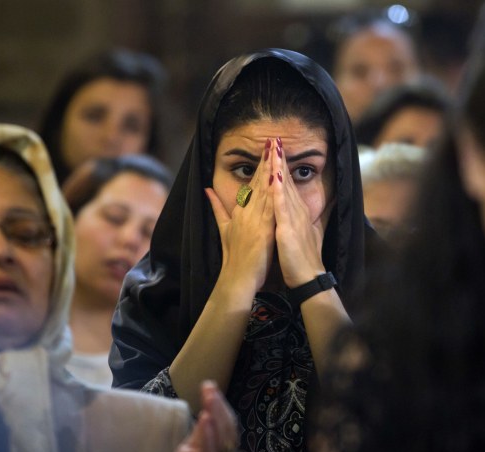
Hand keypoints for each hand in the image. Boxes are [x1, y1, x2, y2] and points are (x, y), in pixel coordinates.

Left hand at [165, 380, 238, 451]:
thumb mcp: (193, 448)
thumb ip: (202, 430)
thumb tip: (208, 404)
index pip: (228, 424)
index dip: (221, 404)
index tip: (210, 385)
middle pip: (228, 429)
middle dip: (219, 406)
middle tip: (209, 388)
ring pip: (222, 440)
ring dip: (216, 416)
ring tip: (209, 399)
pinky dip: (209, 436)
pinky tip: (205, 419)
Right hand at [206, 138, 275, 293]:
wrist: (236, 277)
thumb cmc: (234, 257)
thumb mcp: (223, 229)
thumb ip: (216, 208)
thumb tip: (206, 190)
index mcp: (239, 212)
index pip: (251, 184)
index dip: (259, 165)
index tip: (265, 149)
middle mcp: (246, 212)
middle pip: (257, 182)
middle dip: (265, 160)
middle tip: (272, 140)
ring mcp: (254, 220)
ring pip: (264, 189)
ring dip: (270, 169)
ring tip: (276, 151)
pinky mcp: (262, 229)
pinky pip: (269, 206)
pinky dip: (273, 191)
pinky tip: (278, 178)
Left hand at [271, 138, 329, 287]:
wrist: (307, 278)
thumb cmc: (300, 259)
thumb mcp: (301, 234)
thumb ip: (300, 219)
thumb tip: (302, 211)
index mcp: (295, 211)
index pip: (286, 184)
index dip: (280, 166)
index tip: (275, 148)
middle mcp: (296, 211)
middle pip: (285, 180)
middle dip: (279, 159)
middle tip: (273, 139)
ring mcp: (293, 218)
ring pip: (284, 188)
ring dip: (279, 167)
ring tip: (274, 148)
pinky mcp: (288, 228)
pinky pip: (282, 206)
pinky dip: (278, 190)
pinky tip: (274, 176)